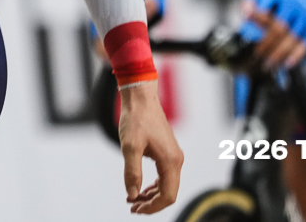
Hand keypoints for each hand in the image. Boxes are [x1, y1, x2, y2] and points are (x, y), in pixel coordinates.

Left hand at [118, 81, 182, 214]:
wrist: (140, 97)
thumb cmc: (136, 118)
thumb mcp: (129, 147)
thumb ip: (132, 172)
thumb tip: (133, 194)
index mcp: (170, 161)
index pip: (168, 195)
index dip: (152, 207)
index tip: (136, 209)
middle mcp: (176, 160)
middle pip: (168, 192)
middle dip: (151, 203)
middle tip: (132, 207)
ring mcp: (173, 155)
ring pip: (166, 185)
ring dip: (151, 195)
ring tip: (133, 199)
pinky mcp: (167, 151)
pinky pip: (164, 175)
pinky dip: (153, 185)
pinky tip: (141, 187)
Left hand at [239, 0, 305, 70]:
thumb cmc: (280, 2)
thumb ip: (250, 4)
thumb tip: (246, 14)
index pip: (265, 9)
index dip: (257, 20)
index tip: (249, 32)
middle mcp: (292, 4)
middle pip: (279, 27)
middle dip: (267, 43)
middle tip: (257, 55)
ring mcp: (305, 16)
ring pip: (292, 37)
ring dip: (280, 53)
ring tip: (268, 64)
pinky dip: (296, 55)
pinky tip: (287, 64)